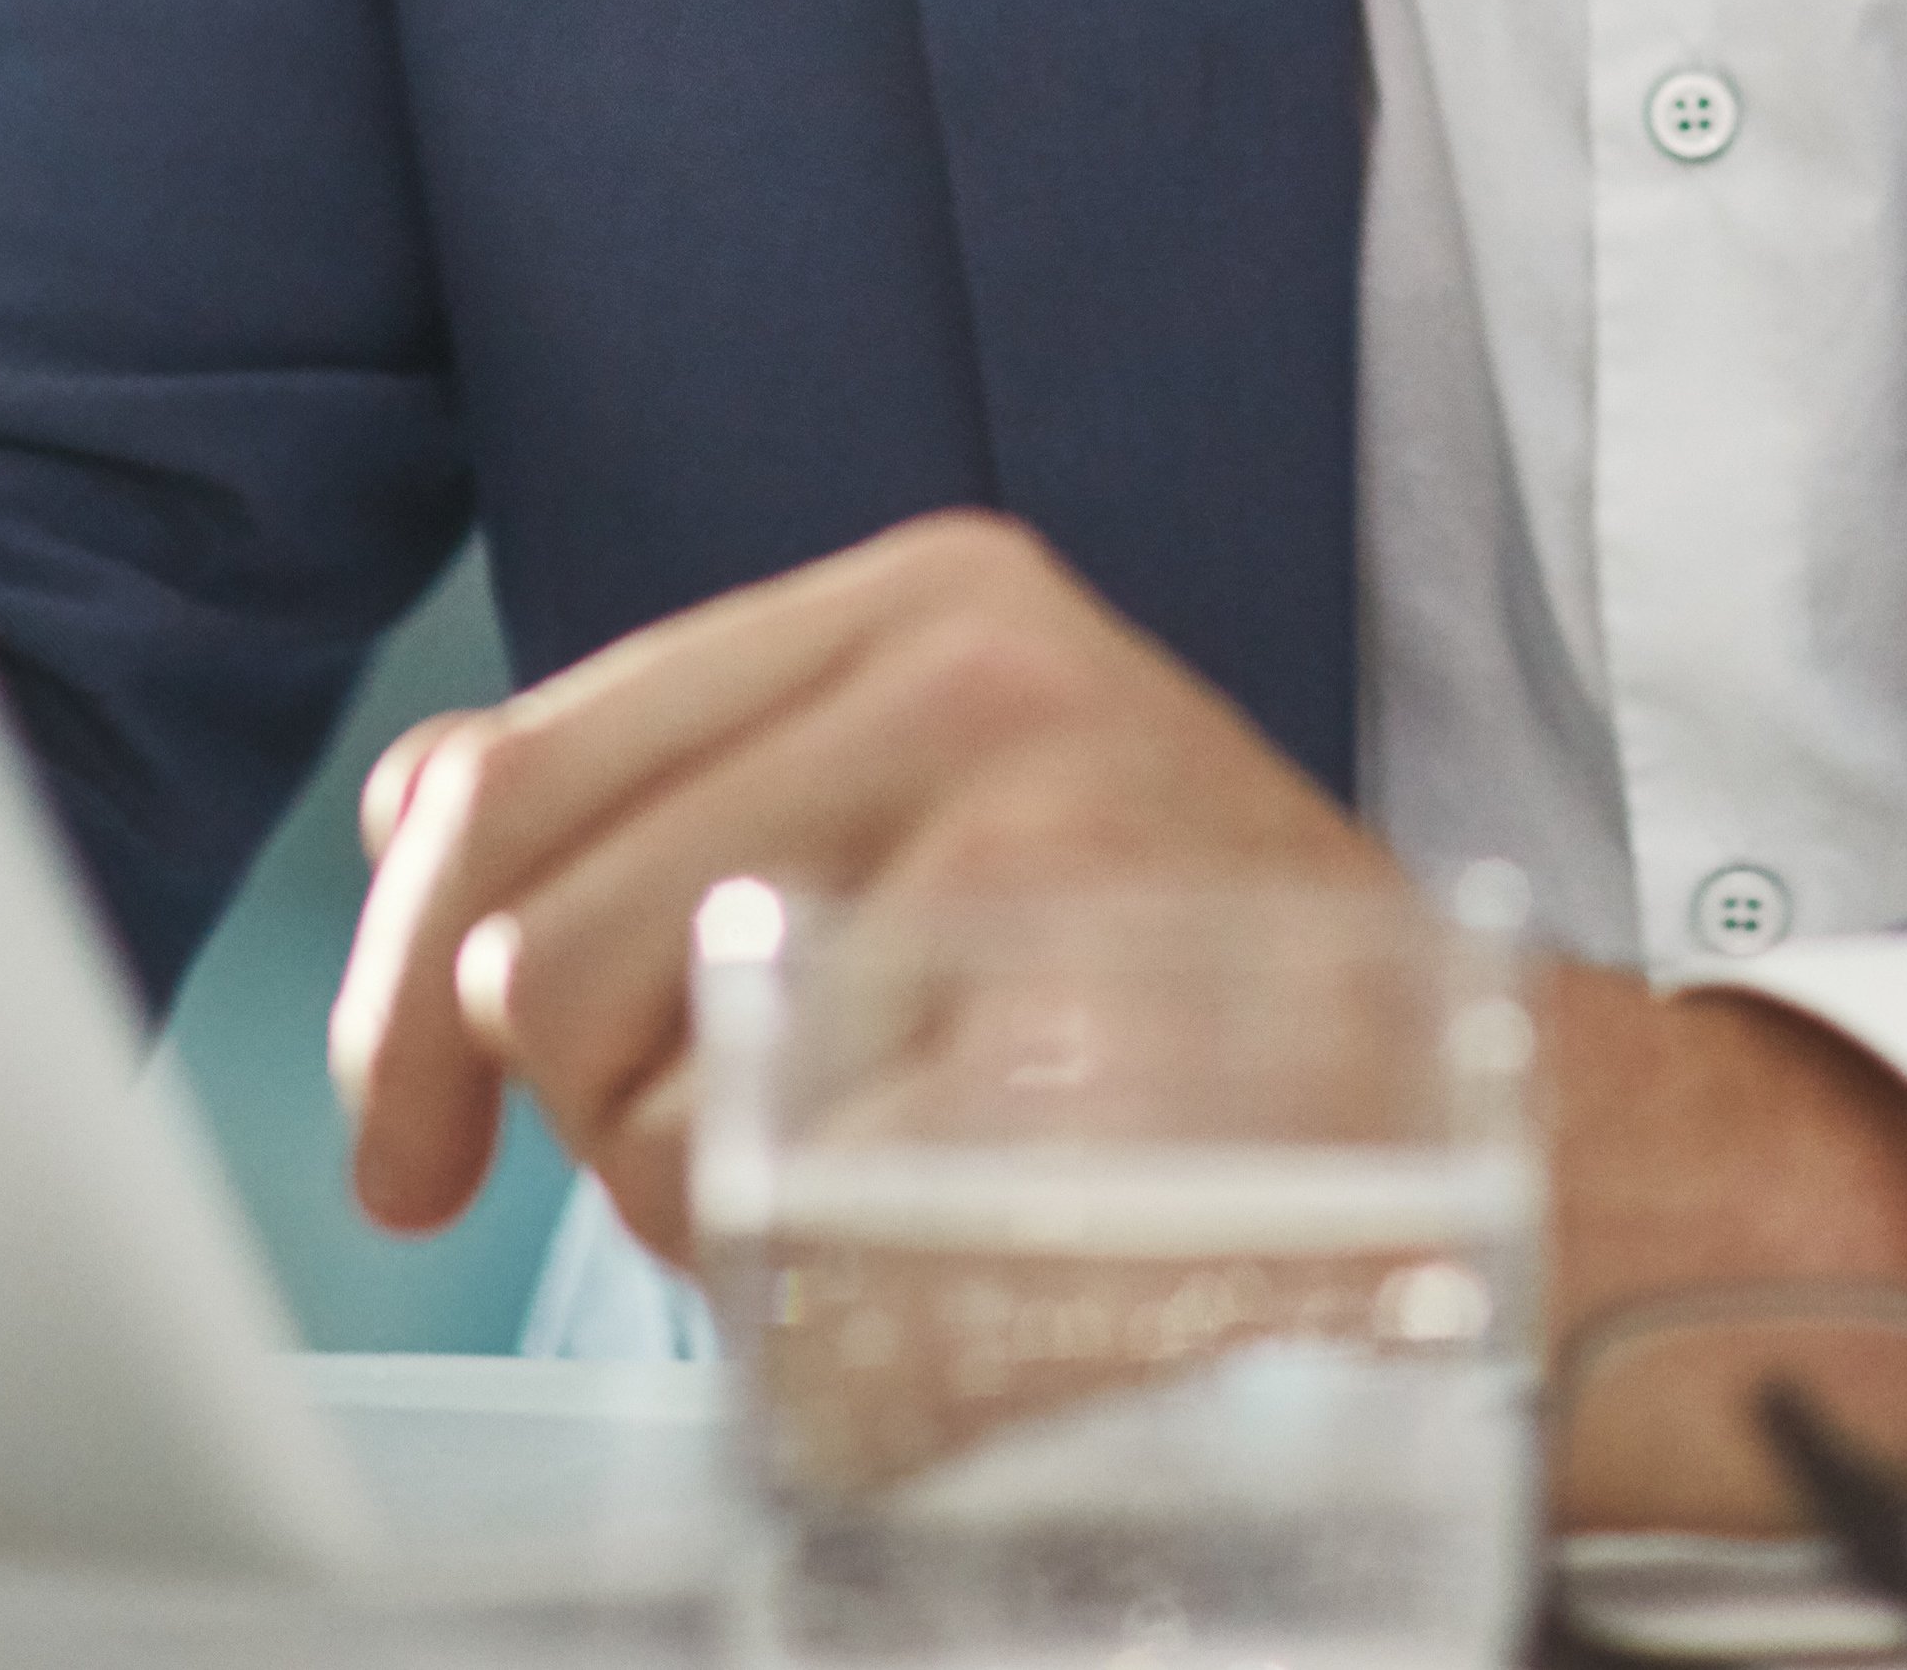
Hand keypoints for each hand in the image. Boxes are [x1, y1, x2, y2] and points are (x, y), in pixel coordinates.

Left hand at [330, 510, 1906, 1517]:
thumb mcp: (956, 791)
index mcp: (926, 599)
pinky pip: (786, 1230)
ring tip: (866, 1192)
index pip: (510, 771)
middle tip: (651, 1187)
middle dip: (545, 1117)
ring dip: (694, 1211)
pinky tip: (947, 1268)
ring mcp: (1031, 860)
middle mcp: (972, 684)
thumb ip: (683, 782)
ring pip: (634, 1098)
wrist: (1516, 1143)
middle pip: (532, 941)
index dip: (391, 981)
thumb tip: (414, 811)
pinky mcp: (1069, 1058)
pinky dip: (816, 1307)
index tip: (400, 1141)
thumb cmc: (1206, 992)